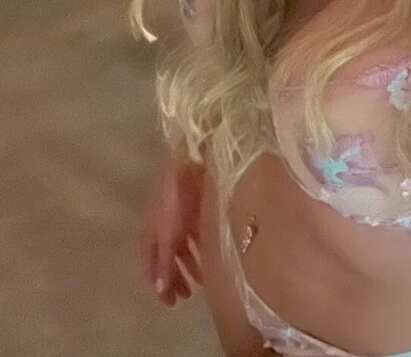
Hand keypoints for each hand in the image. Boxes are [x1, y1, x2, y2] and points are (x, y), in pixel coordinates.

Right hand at [139, 146, 205, 306]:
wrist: (192, 161)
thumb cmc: (177, 199)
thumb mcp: (170, 235)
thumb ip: (165, 262)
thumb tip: (158, 291)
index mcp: (149, 232)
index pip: (149, 265)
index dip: (157, 284)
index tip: (168, 303)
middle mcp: (160, 225)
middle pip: (164, 258)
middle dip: (173, 278)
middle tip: (184, 297)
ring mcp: (177, 216)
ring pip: (179, 247)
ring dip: (187, 266)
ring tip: (199, 282)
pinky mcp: (192, 208)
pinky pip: (192, 236)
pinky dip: (197, 250)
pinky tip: (208, 259)